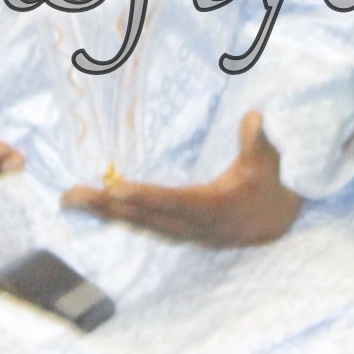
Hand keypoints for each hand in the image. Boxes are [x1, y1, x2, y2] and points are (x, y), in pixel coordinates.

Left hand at [63, 111, 301, 248]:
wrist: (282, 218)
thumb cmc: (274, 180)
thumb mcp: (270, 159)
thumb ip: (259, 140)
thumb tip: (253, 119)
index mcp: (217, 208)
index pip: (176, 201)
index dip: (146, 196)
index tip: (114, 187)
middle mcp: (199, 226)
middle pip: (148, 217)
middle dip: (108, 207)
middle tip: (71, 196)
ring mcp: (190, 234)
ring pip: (143, 225)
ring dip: (108, 213)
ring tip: (74, 200)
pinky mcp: (185, 234)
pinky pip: (148, 226)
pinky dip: (123, 217)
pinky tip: (100, 208)